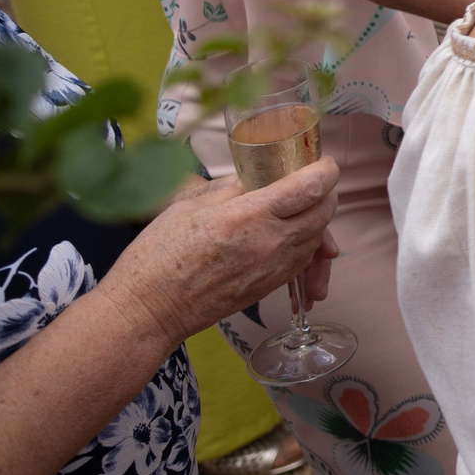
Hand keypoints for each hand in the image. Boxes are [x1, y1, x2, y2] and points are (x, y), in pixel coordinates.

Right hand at [99, 159, 338, 348]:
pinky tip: (289, 234)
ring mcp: (273, 269)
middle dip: (326, 192)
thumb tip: (259, 175)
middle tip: (315, 182)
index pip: (312, 187)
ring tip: (302, 205)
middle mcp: (270, 242)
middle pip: (324, 212)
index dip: (325, 170)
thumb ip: (233, 188)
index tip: (323, 163)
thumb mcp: (192, 205)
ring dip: (318, 218)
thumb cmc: (158, 255)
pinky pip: (302, 260)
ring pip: (317, 238)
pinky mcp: (270, 288)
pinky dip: (306, 243)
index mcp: (250, 214)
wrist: (148, 311)